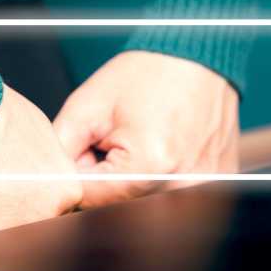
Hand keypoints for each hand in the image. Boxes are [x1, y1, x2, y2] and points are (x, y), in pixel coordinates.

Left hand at [53, 50, 238, 207]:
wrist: (200, 57)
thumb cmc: (148, 74)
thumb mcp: (88, 106)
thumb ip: (62, 152)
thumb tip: (53, 186)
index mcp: (150, 165)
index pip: (92, 200)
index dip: (80, 178)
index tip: (86, 155)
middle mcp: (182, 185)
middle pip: (120, 210)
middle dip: (106, 189)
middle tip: (111, 151)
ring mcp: (204, 189)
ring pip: (147, 213)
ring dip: (132, 192)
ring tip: (138, 153)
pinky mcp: (216, 188)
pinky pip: (175, 204)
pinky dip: (160, 190)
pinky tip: (162, 159)